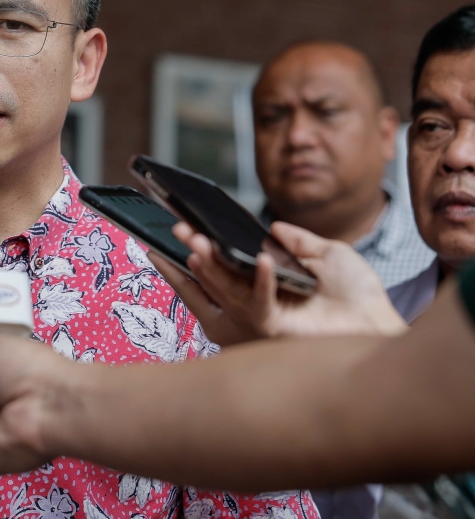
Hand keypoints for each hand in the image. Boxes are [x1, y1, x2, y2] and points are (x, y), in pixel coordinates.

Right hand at [149, 221, 406, 346]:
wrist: (379, 321)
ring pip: (226, 289)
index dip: (199, 252)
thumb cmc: (357, 293)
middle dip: (195, 253)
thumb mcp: (327, 254)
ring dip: (210, 264)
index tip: (176, 234)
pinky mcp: (274, 328)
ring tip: (197, 242)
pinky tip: (260, 258)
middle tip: (179, 231)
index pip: (223, 266)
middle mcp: (256, 302)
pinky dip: (259, 279)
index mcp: (264, 285)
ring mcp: (261, 316)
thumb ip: (298, 240)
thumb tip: (273, 226)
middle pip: (215, 277)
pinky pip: (259, 303)